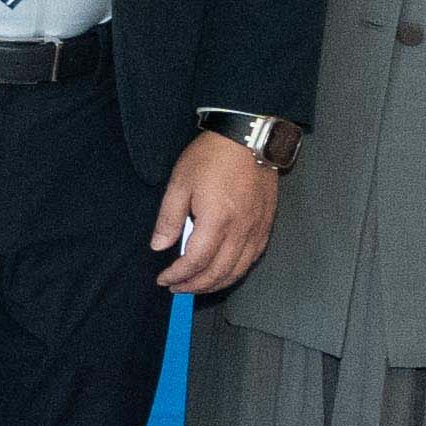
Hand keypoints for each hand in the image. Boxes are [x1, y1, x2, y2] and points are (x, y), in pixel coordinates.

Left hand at [150, 132, 278, 298]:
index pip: (196, 261)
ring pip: (238, 270)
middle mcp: (241, 230)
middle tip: (177, 288)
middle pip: (219, 272)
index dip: (178, 275)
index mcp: (217, 220)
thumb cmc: (211, 157)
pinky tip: (223, 271)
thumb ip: (169, 219)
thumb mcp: (179, 183)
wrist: (248, 137)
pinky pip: (252, 258)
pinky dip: (236, 271)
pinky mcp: (266, 224)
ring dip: (216, 283)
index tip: (163, 279)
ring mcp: (257, 229)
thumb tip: (159, 246)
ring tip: (196, 285)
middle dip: (195, 286)